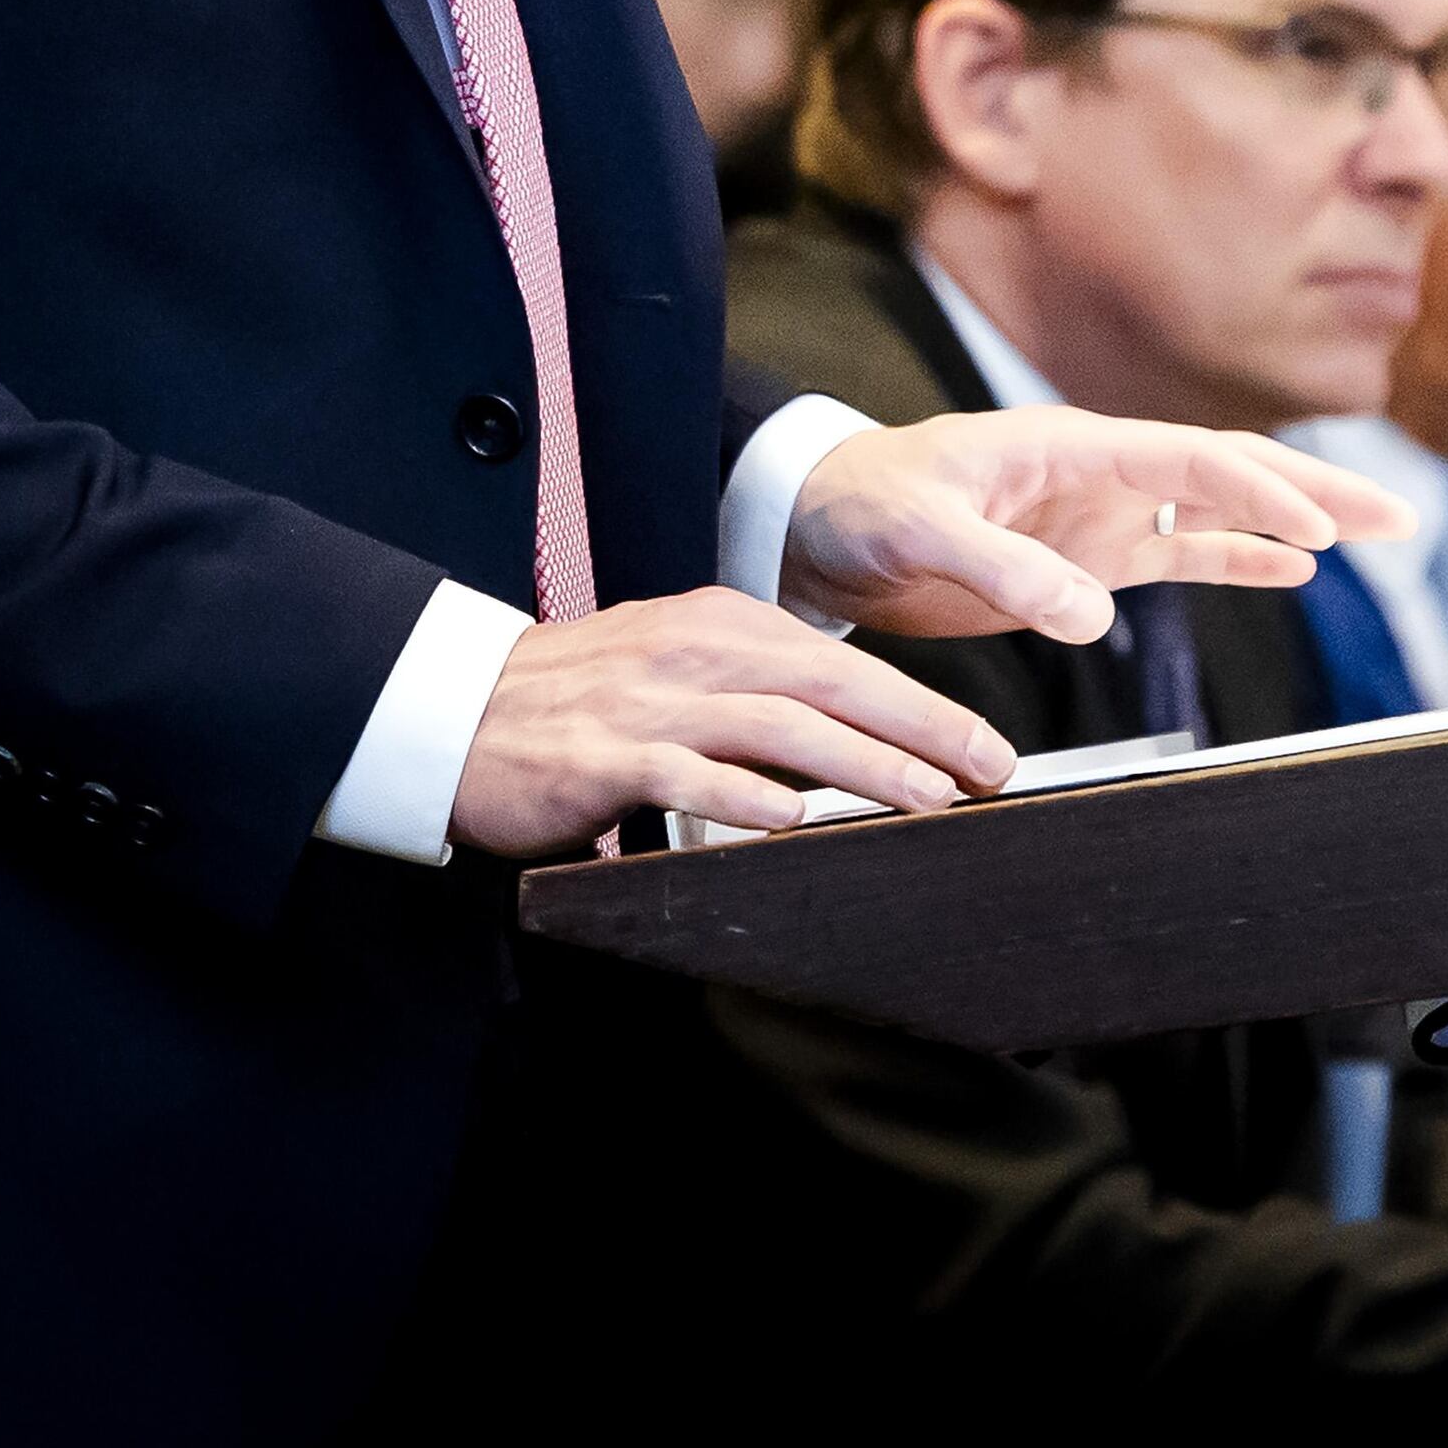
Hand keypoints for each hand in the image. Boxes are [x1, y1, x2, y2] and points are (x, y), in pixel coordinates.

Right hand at [446, 586, 1015, 857]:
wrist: (459, 710)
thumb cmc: (579, 703)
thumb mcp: (677, 673)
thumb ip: (756, 697)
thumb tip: (853, 743)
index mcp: (720, 626)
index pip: (843, 666)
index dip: (923, 705)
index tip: (985, 747)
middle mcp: (695, 653)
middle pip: (831, 687)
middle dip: (921, 729)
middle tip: (987, 770)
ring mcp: (651, 703)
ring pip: (777, 728)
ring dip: (860, 765)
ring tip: (923, 797)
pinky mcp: (607, 757)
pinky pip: (687, 776)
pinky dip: (744, 798)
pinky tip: (792, 821)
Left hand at [780, 411, 1414, 645]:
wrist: (815, 523)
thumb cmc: (860, 505)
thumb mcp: (922, 532)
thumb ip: (1006, 568)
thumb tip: (1092, 617)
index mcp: (1070, 444)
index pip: (1190, 461)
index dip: (1261, 493)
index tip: (1321, 530)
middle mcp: (1100, 472)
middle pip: (1230, 474)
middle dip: (1316, 493)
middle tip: (1400, 517)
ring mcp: (1098, 517)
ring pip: (1219, 513)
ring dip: (1296, 523)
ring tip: (1378, 534)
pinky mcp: (1083, 561)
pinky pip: (1181, 556)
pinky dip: (1240, 559)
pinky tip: (1294, 571)